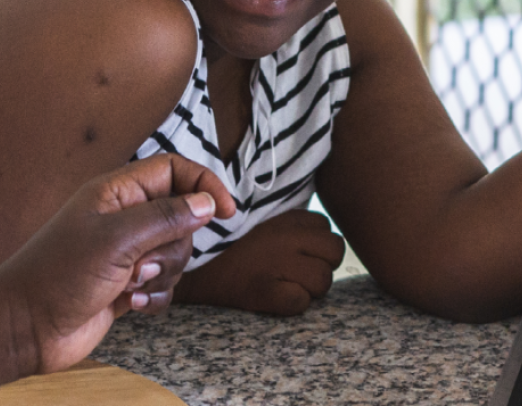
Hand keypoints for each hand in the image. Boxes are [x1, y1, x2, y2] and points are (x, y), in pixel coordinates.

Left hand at [0, 154, 235, 373]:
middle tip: (140, 264)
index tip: (226, 211)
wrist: (26, 326)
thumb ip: (167, 217)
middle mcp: (123, 218)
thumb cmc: (58, 275)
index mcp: (116, 192)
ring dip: (162, 275)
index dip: (204, 183)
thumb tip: (207, 203)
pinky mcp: (126, 284)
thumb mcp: (117, 240)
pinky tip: (130, 304)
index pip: (173, 169)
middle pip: (182, 218)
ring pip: (176, 255)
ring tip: (128, 286)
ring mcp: (126, 252)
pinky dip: (154, 296)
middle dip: (173, 247)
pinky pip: (164, 285)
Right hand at [175, 210, 346, 316]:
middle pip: (335, 252)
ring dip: (310, 288)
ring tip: (286, 285)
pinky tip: (275, 298)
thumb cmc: (224, 244)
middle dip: (323, 265)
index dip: (316, 245)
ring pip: (323, 280)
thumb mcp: (258, 218)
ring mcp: (276, 263)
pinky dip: (292, 304)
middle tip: (299, 273)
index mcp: (283, 217)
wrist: (186, 264)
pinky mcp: (263, 290)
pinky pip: (300, 302)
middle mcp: (284, 237)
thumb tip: (320, 235)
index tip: (299, 253)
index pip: (326, 229)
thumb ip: (288, 224)